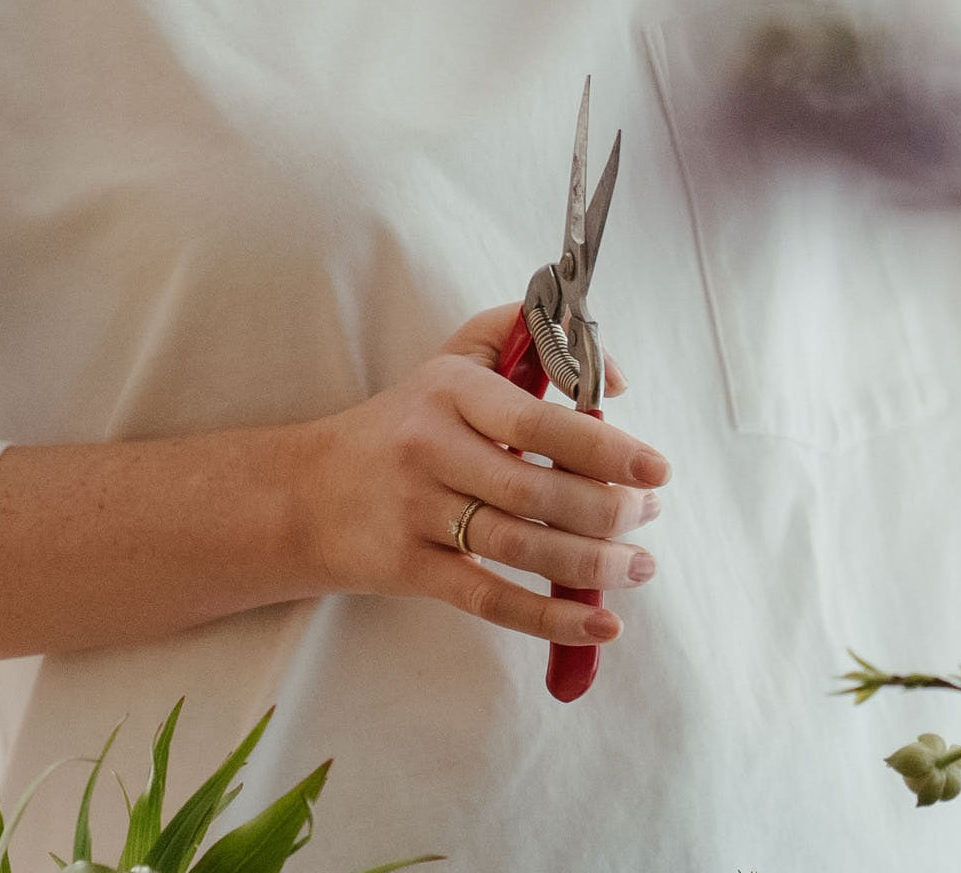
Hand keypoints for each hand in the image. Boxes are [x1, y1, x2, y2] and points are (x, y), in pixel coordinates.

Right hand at [289, 305, 668, 644]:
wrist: (304, 493)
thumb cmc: (405, 422)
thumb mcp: (456, 358)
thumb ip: (530, 336)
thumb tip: (612, 380)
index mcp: (451, 391)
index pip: (536, 421)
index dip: (604, 447)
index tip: (656, 467)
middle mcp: (430, 448)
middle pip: (537, 490)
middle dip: (610, 510)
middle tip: (651, 513)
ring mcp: (417, 512)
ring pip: (521, 547)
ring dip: (594, 564)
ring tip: (640, 565)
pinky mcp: (410, 568)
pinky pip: (490, 598)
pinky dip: (550, 619)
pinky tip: (600, 624)